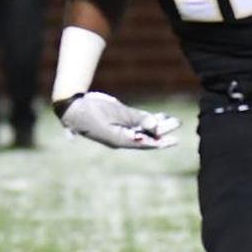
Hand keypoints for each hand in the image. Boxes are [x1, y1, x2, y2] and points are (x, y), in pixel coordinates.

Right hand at [54, 91, 179, 149]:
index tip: (175, 140)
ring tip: (172, 119)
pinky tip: (158, 116)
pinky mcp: (117, 123)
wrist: (73, 108)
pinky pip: (135, 124)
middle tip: (178, 123)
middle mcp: (122, 138)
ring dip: (156, 125)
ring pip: (142, 130)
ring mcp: (119, 131)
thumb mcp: (116, 112)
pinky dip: (147, 120)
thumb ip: (136, 118)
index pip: (145, 144)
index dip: (161, 142)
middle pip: (146, 137)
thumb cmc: (92, 110)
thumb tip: (155, 125)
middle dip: (162, 131)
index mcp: (120, 140)